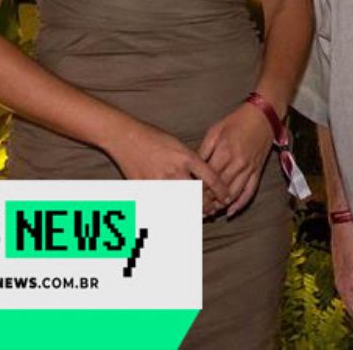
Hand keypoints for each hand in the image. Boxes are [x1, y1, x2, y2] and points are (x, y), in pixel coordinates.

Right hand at [106, 121, 232, 214]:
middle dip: (208, 205)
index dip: (221, 190)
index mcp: (186, 157)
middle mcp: (176, 170)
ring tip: (199, 215)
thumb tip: (203, 177)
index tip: (226, 197)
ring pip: (181, 203)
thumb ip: (191, 161)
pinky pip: (162, 205)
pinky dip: (171, 212)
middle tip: (213, 210)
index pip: (210, 178)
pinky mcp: (146, 188)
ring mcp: (160, 181)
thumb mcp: (179, 144)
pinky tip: (176, 215)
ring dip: (192, 212)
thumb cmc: (154, 137)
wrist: (126, 137)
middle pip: (198, 195)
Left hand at [199, 103, 274, 217]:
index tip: (188, 197)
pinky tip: (231, 211)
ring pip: (233, 193)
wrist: (263, 116)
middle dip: (207, 201)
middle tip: (195, 209)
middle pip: (219, 188)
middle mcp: (237, 163)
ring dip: (221, 205)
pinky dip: (240, 204)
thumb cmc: (237, 121)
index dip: (197, 189)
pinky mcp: (258, 171)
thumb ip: (204, 150)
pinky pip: (250, 191)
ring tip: (209, 213)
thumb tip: (193, 166)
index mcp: (224, 152)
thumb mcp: (215, 131)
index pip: (208, 177)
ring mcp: (249, 169)